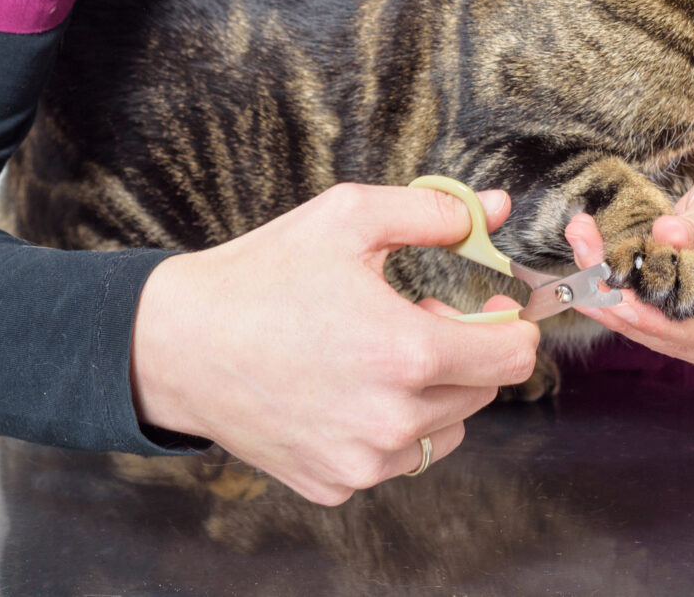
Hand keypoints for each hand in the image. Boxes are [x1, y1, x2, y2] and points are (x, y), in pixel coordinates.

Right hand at [130, 183, 539, 504]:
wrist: (179, 344)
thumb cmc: (260, 277)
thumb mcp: (348, 218)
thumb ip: (434, 212)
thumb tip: (493, 209)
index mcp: (406, 354)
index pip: (513, 356)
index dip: (510, 324)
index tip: (489, 305)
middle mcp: (391, 421)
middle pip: (483, 391)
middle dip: (462, 350)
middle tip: (412, 316)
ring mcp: (362, 462)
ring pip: (445, 429)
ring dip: (432, 393)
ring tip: (376, 353)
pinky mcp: (335, 484)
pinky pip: (395, 459)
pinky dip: (388, 427)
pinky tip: (346, 389)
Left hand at [567, 125, 693, 377]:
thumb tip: (660, 239)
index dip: (653, 319)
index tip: (610, 295)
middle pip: (682, 341)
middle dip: (626, 308)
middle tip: (580, 275)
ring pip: (670, 335)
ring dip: (623, 302)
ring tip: (583, 262)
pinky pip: (673, 321)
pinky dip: (639, 298)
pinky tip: (603, 270)